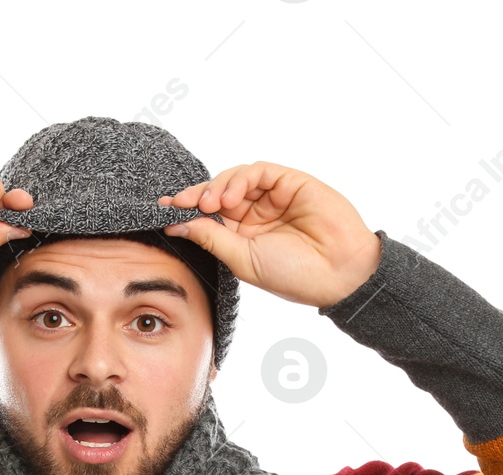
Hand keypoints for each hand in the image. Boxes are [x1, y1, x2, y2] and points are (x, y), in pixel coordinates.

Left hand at [158, 162, 381, 308]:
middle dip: (195, 196)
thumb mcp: (243, 260)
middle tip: (178, 203)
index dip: (186, 210)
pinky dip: (239, 179)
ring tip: (210, 204)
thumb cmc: (294, 275)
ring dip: (216, 187)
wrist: (339, 272)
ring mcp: (274, 196)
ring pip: (235, 178)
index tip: (163, 210)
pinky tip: (229, 197)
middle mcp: (256, 214)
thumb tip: (177, 224)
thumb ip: (212, 237)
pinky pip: (259, 171)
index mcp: (244, 236)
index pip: (209, 216)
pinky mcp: (290, 182)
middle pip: (217, 193)